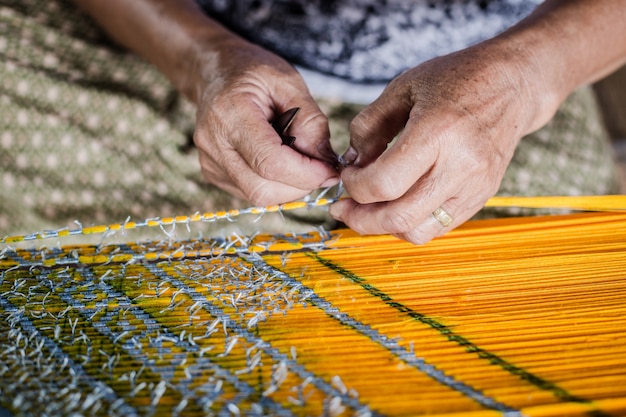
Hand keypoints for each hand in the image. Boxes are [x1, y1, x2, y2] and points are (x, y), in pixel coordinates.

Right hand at [192, 38, 338, 205]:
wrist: (215, 72)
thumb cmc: (253, 72)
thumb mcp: (289, 82)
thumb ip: (311, 122)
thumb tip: (326, 163)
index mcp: (230, 114)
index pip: (270, 163)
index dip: (306, 173)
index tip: (331, 169)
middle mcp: (213, 144)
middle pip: (263, 189)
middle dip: (301, 184)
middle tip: (320, 166)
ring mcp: (209, 163)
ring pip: (259, 197)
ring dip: (290, 187)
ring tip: (299, 159)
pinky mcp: (213, 174)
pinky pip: (251, 193)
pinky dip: (275, 184)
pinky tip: (280, 161)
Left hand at [330, 41, 552, 243]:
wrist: (514, 85)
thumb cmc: (457, 79)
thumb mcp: (403, 88)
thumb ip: (369, 126)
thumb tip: (351, 165)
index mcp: (437, 132)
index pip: (384, 182)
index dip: (354, 187)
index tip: (346, 177)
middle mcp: (460, 165)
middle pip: (398, 217)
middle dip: (360, 219)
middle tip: (343, 208)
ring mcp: (475, 186)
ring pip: (417, 231)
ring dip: (383, 228)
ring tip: (368, 210)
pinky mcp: (481, 197)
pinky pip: (438, 228)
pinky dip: (410, 224)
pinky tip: (397, 206)